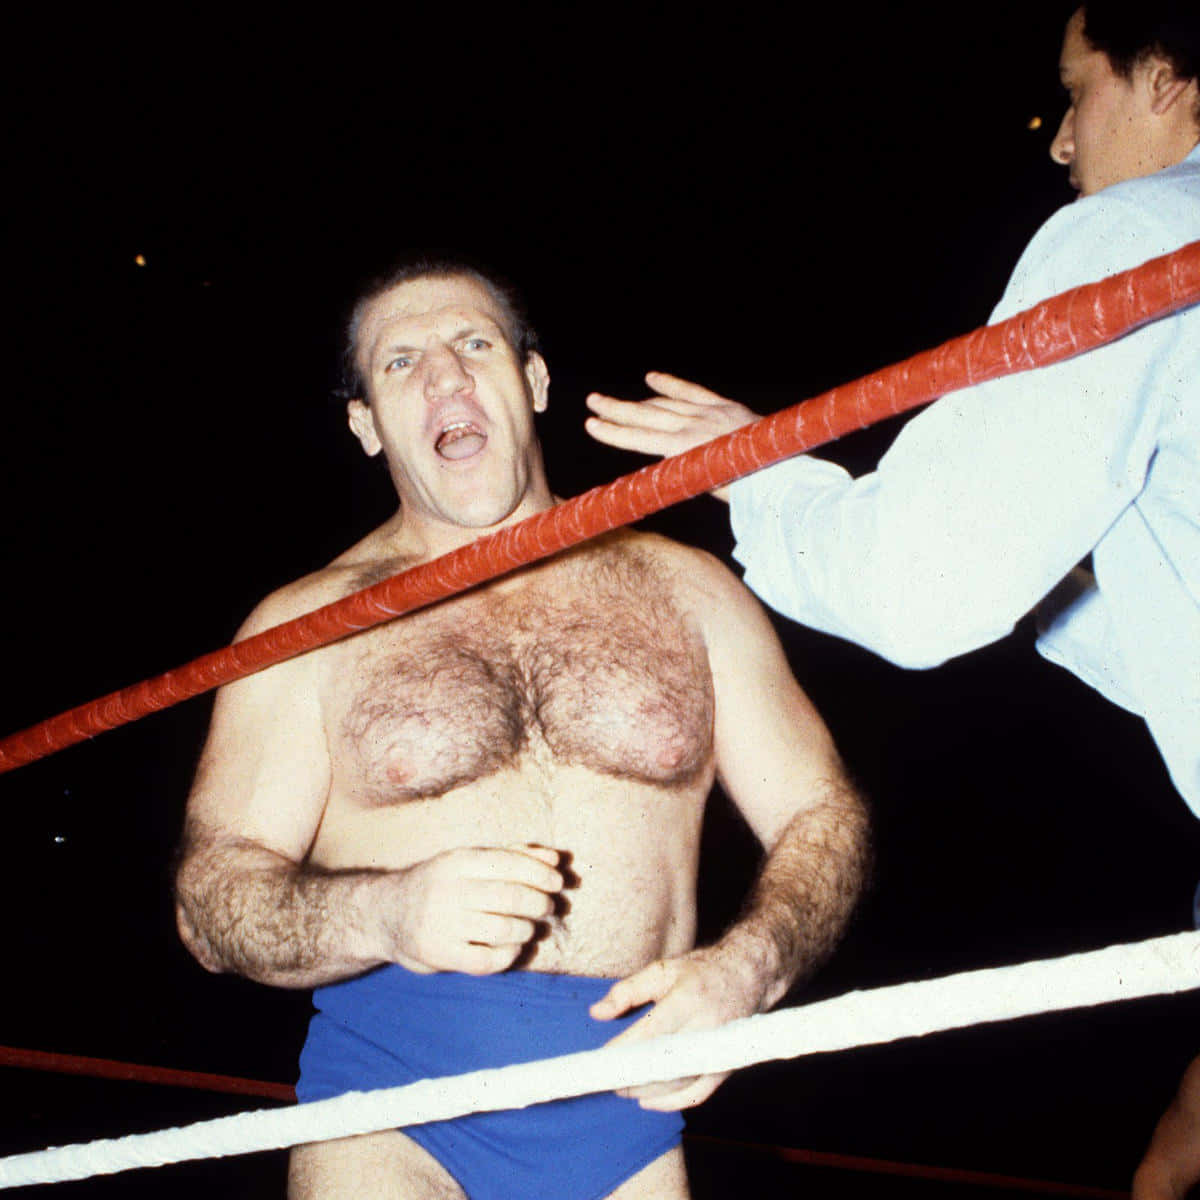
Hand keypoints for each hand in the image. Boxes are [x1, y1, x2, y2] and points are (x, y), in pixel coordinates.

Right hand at [384, 845, 563, 975]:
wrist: (385, 914)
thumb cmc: (440, 884)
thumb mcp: (467, 862)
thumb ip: (512, 855)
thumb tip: (554, 857)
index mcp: (457, 862)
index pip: (509, 864)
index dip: (541, 873)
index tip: (558, 882)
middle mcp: (448, 891)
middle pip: (511, 898)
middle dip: (540, 903)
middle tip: (548, 907)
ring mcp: (442, 925)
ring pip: (503, 930)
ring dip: (527, 929)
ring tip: (530, 927)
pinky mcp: (439, 955)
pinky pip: (488, 960)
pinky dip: (509, 955)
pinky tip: (513, 947)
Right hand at [584, 372, 759, 500]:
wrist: (784, 473)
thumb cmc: (746, 489)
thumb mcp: (707, 486)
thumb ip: (681, 471)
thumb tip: (659, 459)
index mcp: (687, 449)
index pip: (641, 439)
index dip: (615, 432)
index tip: (591, 425)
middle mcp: (694, 426)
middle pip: (647, 416)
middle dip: (616, 410)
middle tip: (592, 402)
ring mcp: (709, 413)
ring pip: (665, 404)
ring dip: (637, 401)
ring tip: (611, 399)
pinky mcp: (724, 407)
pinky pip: (692, 392)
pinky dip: (671, 386)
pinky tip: (651, 379)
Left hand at [589, 944, 768, 1109]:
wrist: (748, 976)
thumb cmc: (701, 972)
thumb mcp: (662, 970)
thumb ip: (627, 991)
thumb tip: (597, 1013)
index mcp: (688, 999)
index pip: (652, 1031)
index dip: (626, 1049)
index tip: (604, 1059)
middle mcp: (706, 1026)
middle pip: (665, 1062)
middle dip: (635, 1076)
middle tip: (610, 1081)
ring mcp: (718, 1049)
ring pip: (680, 1082)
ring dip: (650, 1091)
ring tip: (625, 1090)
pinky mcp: (725, 1064)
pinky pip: (699, 1092)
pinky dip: (673, 1102)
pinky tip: (650, 1099)